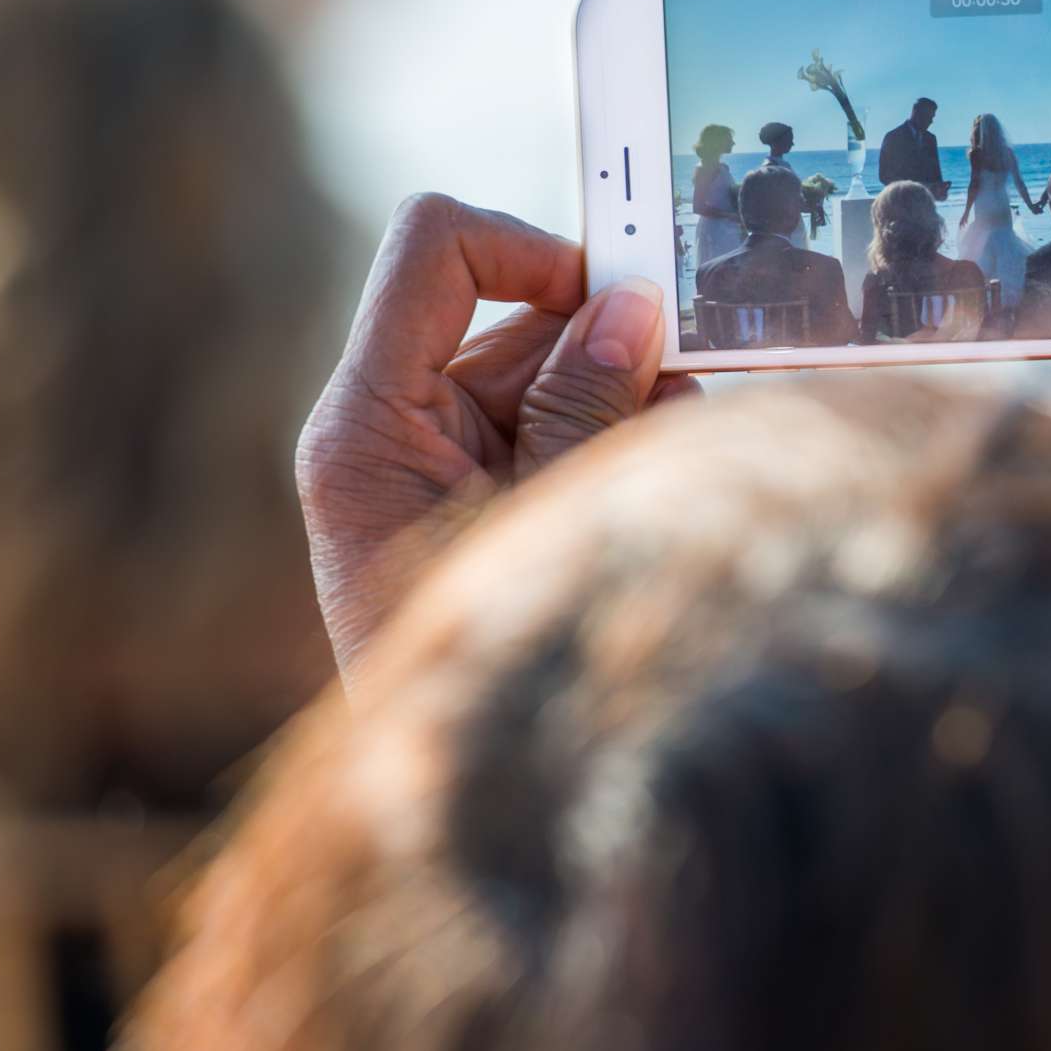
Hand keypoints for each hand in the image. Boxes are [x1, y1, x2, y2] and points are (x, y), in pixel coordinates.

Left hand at [296, 193, 695, 688]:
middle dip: (610, 346)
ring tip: (670, 472)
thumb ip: (588, 404)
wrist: (455, 804)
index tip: (613, 294)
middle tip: (684, 399)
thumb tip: (633, 307)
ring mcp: (429, 463)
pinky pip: (551, 431)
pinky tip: (647, 498)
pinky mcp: (467, 497)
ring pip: (550, 375)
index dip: (528, 246)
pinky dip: (611, 447)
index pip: (435, 250)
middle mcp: (387, 427)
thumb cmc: (484, 666)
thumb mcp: (545, 514)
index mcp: (366, 421)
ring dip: (626, 404)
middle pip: (512, 317)